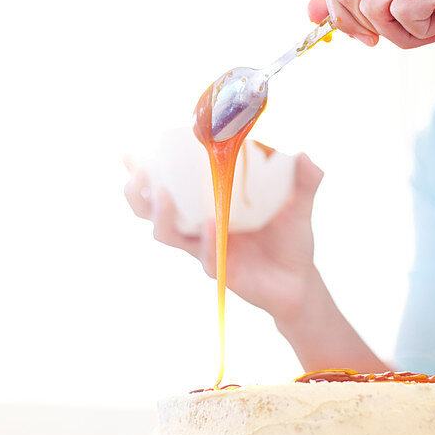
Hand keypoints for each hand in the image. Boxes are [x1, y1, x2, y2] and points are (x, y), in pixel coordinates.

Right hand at [124, 154, 325, 324]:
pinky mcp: (220, 270)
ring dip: (161, 213)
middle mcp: (198, 225)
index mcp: (207, 202)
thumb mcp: (298, 205)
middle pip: (150, 210)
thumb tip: (305, 155)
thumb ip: (304, 180)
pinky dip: (205, 240)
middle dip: (137, 191)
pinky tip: (210, 224)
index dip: (143, 170)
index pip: (167, 183)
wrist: (300, 282)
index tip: (128, 153)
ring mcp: (205, 248)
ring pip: (167, 233)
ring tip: (163, 193)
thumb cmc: (290, 239)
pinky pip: (205, 255)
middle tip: (140, 172)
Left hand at [309, 0, 434, 52]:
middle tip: (407, 32)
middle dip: (366, 27)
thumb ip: (361, 5)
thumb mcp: (409, 8)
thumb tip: (309, 12)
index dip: (341, 13)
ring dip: (400, 34)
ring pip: (373, 6)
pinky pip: (402, 13)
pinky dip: (422, 33)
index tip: (368, 35)